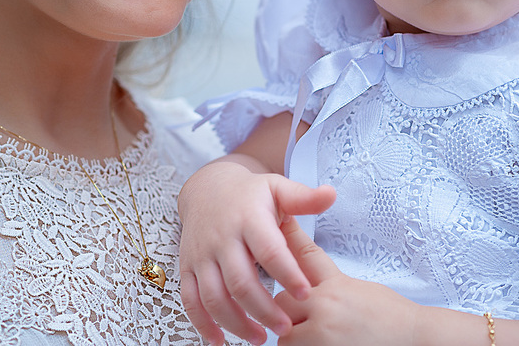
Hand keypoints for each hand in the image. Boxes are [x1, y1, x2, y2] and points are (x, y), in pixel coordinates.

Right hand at [178, 158, 335, 344]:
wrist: (208, 188)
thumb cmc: (250, 194)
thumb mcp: (278, 187)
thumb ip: (304, 197)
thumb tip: (331, 194)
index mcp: (248, 218)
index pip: (269, 250)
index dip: (288, 273)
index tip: (305, 293)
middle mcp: (222, 238)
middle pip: (240, 281)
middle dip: (264, 310)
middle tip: (286, 327)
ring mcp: (202, 255)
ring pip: (214, 296)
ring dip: (235, 323)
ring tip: (260, 338)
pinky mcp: (187, 267)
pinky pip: (190, 300)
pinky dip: (202, 324)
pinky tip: (219, 341)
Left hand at [273, 217, 420, 345]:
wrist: (416, 340)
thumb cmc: (396, 321)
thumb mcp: (364, 291)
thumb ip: (335, 288)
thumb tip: (318, 292)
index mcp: (337, 285)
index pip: (306, 255)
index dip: (290, 236)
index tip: (280, 220)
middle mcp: (326, 306)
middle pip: (282, 300)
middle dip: (288, 311)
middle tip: (304, 322)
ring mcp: (321, 333)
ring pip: (284, 335)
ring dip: (294, 339)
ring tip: (317, 341)